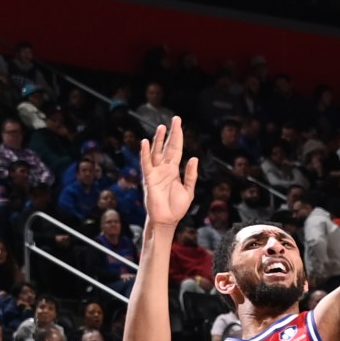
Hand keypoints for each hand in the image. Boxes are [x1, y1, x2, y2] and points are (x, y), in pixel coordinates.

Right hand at [136, 117, 198, 231]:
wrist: (167, 221)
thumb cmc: (177, 208)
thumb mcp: (188, 190)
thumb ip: (191, 175)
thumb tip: (194, 158)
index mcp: (174, 170)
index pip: (176, 149)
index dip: (178, 137)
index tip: (179, 124)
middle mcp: (164, 169)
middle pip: (167, 147)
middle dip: (171, 134)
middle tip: (175, 119)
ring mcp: (156, 173)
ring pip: (156, 153)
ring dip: (158, 140)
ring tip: (162, 127)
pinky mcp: (149, 179)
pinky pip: (146, 164)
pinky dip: (145, 153)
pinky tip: (145, 142)